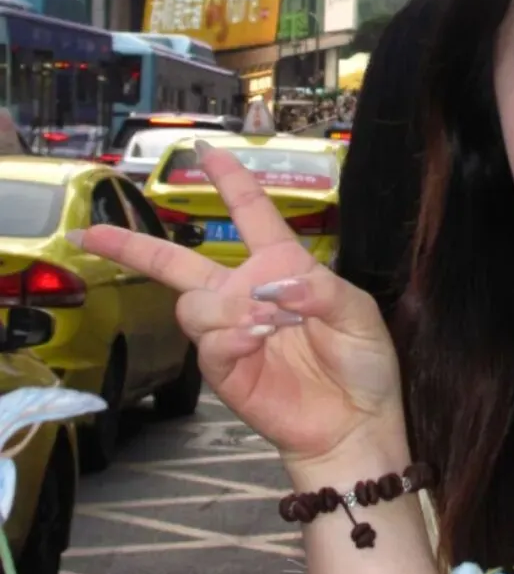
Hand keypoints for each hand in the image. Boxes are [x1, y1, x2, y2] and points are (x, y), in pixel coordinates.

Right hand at [76, 142, 404, 471]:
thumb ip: (322, 290)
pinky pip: (208, 343)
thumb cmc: (362, 361)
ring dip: (227, 308)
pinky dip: (231, 337)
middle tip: (91, 233)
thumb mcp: (358, 312)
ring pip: (192, 303)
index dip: (229, 181)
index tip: (206, 151)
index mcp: (281, 266)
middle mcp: (245, 293)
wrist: (355, 422)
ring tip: (267, 326)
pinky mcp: (225, 370)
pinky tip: (257, 341)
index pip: (250, 213)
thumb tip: (280, 285)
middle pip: (177, 262)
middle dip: (132, 246)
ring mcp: (230, 332)